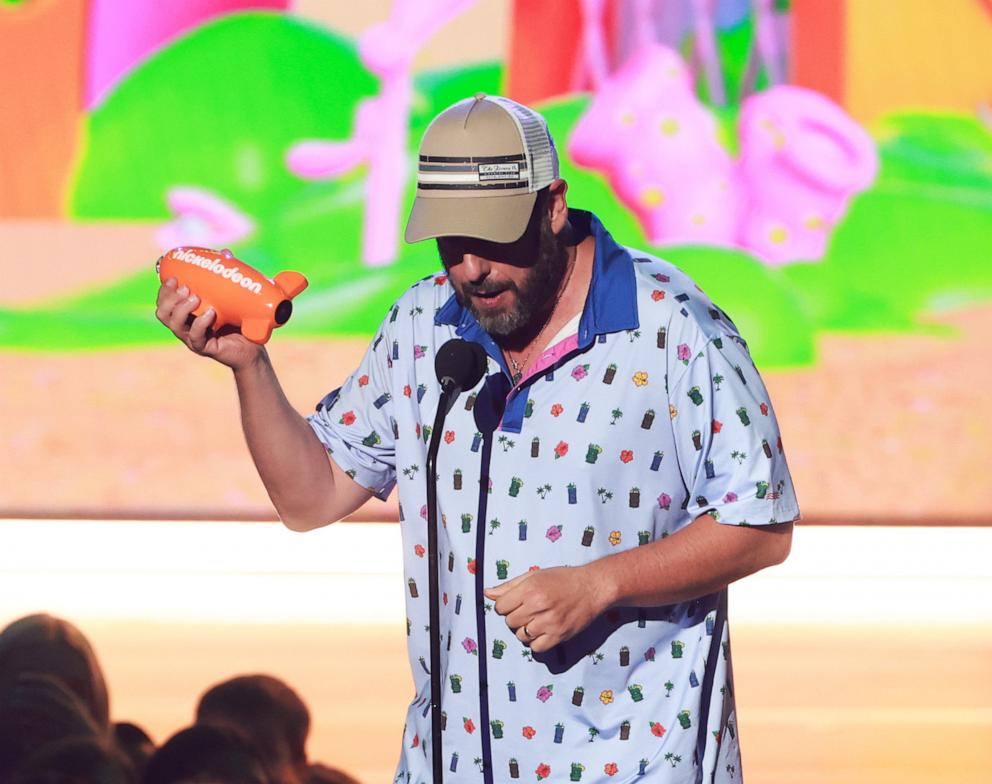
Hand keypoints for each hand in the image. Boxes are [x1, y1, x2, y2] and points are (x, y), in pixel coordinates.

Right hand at [155, 277, 260, 368]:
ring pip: (175, 325)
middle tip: (185, 288)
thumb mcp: (231, 297)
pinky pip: (195, 337)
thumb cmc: (240, 322)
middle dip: (169, 298)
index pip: (165, 302)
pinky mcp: (205, 348)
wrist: (254, 347)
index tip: (173, 278)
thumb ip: (225, 277)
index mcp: (187, 314)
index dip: (164, 291)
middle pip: (163, 313)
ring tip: (195, 298)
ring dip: (182, 309)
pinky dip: (201, 323)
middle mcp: (186, 327)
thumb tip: (226, 252)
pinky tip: (210, 313)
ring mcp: (193, 339)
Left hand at [484, 566, 612, 652]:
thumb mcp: (535, 575)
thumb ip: (510, 586)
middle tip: (528, 610)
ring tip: (536, 620)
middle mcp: (538, 606)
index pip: (500, 606)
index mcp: (530, 588)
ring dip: (525, 630)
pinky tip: (543, 631)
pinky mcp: (559, 635)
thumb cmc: (562, 579)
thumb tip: (487, 593)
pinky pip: (536, 648)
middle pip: (509, 622)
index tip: (515, 602)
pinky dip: (536, 642)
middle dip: (515, 617)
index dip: (505, 605)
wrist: (592, 587)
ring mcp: (549, 622)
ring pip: (521, 636)